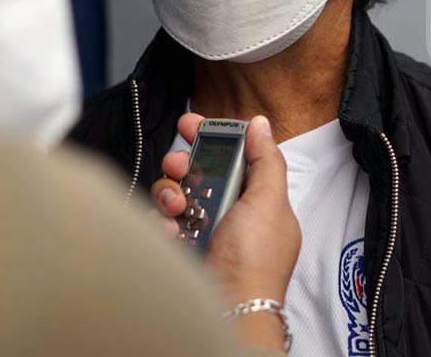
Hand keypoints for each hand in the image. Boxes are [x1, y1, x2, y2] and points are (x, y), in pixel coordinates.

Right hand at [151, 114, 300, 347]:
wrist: (231, 307)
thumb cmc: (255, 260)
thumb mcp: (269, 202)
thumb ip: (265, 160)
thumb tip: (259, 125)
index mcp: (254, 198)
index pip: (232, 155)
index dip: (210, 137)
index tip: (189, 124)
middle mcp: (228, 211)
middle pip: (195, 171)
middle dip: (182, 164)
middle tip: (177, 166)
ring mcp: (202, 230)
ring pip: (174, 194)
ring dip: (170, 194)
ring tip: (178, 208)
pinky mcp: (181, 246)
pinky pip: (161, 223)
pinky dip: (162, 223)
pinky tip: (173, 232)